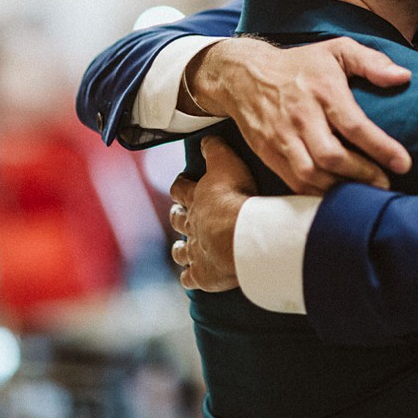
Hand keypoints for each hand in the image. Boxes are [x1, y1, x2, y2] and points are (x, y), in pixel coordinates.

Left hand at [169, 136, 255, 291]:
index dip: (181, 185)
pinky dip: (189, 278)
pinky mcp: (203, 274)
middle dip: (178, 217)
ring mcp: (195, 251)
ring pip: (180, 251)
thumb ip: (215, 149)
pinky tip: (192, 278)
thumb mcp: (226, 162)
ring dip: (180, 249)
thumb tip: (206, 139)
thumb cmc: (234, 196)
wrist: (240, 234)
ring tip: (181, 249)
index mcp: (196, 198)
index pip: (181, 189)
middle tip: (180, 215)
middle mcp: (192, 225)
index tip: (183, 182)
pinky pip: (190, 279)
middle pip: (178, 220)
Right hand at [186, 37, 412, 194]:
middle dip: (362, 175)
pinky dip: (317, 194)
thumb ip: (371, 61)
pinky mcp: (268, 153)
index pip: (353, 124)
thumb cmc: (300, 64)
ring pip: (311, 174)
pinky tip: (336, 195)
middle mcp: (300, 116)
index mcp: (322, 90)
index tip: (404, 164)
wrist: (244, 75)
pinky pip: (294, 182)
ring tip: (364, 194)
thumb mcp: (337, 50)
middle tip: (385, 184)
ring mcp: (281, 137)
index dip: (381, 147)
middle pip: (331, 156)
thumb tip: (403, 77)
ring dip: (340, 189)